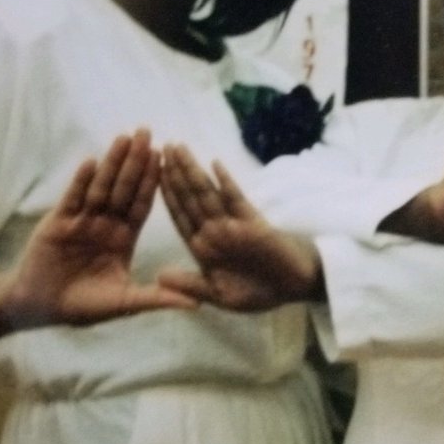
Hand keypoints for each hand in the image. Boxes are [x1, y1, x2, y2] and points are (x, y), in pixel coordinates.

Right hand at [2, 129, 195, 328]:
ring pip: (100, 187)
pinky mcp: (58, 222)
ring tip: (124, 138)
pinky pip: (72, 198)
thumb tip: (195, 305)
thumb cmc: (82, 307)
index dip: (152, 181)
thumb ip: (156, 298)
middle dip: (135, 161)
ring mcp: (81, 220)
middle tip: (147, 132)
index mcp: (124, 238)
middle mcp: (105, 224)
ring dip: (111, 163)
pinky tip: (91, 162)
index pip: (142, 204)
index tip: (165, 158)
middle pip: (124, 188)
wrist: (39, 309)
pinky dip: (81, 181)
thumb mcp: (124, 302)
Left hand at [158, 145, 320, 311]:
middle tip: (162, 148)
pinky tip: (215, 165)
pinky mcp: (253, 221)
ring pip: (208, 194)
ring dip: (193, 171)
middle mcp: (214, 231)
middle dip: (175, 174)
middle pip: (190, 199)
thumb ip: (191, 285)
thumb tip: (159, 276)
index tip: (148, 176)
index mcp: (202, 248)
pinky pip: (236, 199)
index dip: (166, 197)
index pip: (179, 217)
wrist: (295, 288)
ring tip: (179, 149)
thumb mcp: (220, 295)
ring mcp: (233, 223)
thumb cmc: (259, 291)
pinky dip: (226, 182)